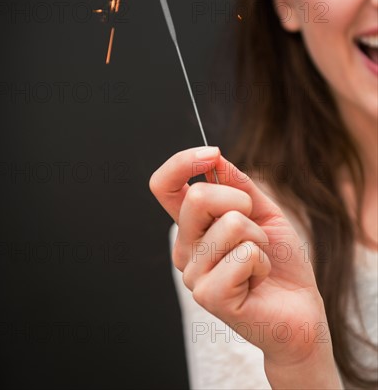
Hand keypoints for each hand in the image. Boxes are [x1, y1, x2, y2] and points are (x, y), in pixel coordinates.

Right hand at [149, 146, 333, 368]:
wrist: (301, 310)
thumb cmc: (280, 262)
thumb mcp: (264, 212)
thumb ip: (239, 185)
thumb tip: (216, 159)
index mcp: (193, 226)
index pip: (164, 186)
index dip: (182, 163)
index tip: (212, 154)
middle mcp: (185, 249)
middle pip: (198, 197)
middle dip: (241, 202)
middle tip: (256, 229)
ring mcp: (193, 275)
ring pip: (230, 225)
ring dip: (259, 238)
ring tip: (259, 261)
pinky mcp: (209, 296)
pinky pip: (243, 255)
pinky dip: (262, 262)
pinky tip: (258, 280)